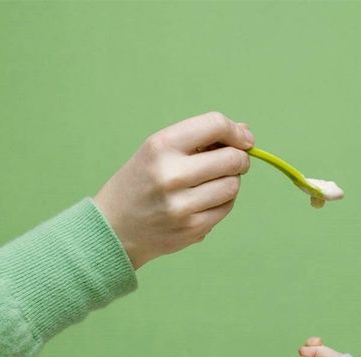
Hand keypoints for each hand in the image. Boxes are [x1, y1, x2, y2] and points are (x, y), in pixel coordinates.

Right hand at [94, 112, 254, 268]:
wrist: (114, 228)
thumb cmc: (142, 182)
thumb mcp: (159, 150)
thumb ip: (200, 138)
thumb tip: (246, 131)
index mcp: (161, 146)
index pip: (215, 125)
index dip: (237, 131)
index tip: (245, 139)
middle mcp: (171, 174)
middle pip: (232, 159)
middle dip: (240, 158)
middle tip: (234, 162)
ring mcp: (182, 205)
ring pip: (233, 185)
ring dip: (231, 181)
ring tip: (213, 182)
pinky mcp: (192, 228)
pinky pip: (226, 207)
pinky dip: (223, 201)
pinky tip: (205, 200)